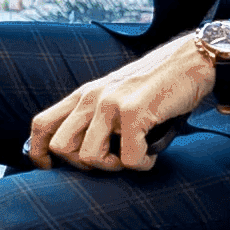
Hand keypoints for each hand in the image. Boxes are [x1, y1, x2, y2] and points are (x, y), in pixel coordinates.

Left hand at [26, 34, 215, 173]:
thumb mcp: (117, 98)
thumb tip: (82, 157)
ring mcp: (111, 103)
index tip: (50, 168)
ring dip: (114, 167)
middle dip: (84, 166)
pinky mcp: (134, 111)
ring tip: (134, 154)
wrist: (191, 61)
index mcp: (84, 94)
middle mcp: (91, 97)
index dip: (38, 153)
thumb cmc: (157, 87)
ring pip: (90, 158)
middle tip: (112, 160)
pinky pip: (128, 159)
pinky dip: (143, 164)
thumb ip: (96, 119)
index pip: (41, 125)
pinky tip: (153, 152)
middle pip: (61, 148)